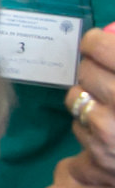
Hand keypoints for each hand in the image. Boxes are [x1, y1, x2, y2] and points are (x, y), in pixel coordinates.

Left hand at [67, 27, 114, 177]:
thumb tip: (109, 33)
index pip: (99, 46)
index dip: (96, 42)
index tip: (97, 43)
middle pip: (85, 69)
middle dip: (92, 68)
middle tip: (105, 71)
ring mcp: (110, 130)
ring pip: (75, 96)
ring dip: (87, 95)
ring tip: (109, 99)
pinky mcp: (100, 153)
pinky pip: (79, 124)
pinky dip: (90, 122)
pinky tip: (111, 126)